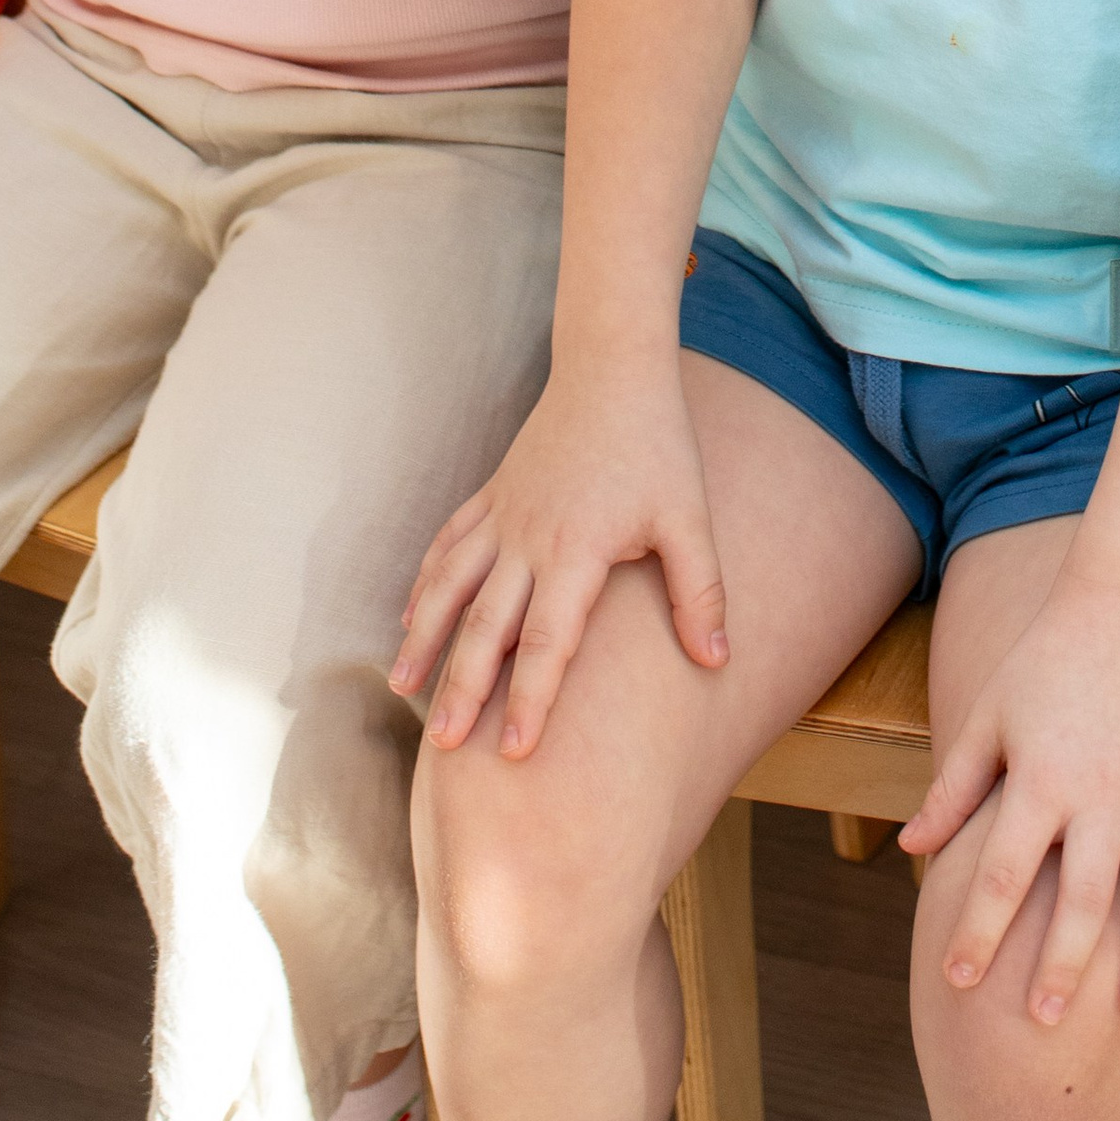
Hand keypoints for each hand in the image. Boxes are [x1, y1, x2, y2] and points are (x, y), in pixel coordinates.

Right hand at [391, 360, 727, 759]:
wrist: (614, 366)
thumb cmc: (658, 444)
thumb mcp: (689, 516)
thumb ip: (700, 590)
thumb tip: (716, 660)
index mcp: (576, 550)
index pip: (549, 642)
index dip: (532, 699)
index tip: (514, 753)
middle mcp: (528, 538)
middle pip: (485, 625)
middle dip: (463, 688)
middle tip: (442, 747)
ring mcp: (503, 515)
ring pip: (451, 586)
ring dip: (425, 639)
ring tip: (403, 687)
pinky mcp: (493, 494)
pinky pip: (449, 544)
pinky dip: (426, 582)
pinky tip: (410, 618)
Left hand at [902, 585, 1119, 1028]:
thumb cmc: (1046, 660)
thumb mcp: (989, 718)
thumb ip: (954, 789)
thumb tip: (910, 850)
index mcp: (1041, 780)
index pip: (1003, 875)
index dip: (977, 932)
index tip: (956, 979)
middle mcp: (1102, 794)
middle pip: (1083, 901)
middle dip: (1062, 966)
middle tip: (1043, 1021)